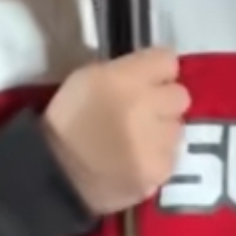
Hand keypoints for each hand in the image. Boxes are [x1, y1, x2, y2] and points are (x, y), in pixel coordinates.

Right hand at [43, 49, 190, 214]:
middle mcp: (148, 106)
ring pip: (177, 128)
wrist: (56, 174)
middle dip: (163, 102)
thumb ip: (124, 71)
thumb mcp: (87, 78)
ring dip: (161, 132)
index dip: (157, 71)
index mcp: (126, 78)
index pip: (167, 60)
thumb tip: (150, 74)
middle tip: (142, 113)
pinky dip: (156, 158)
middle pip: (180, 95)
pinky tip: (135, 161)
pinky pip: (170, 157)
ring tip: (135, 141)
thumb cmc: (68, 121)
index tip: (146, 80)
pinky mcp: (159, 171)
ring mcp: (157, 142)